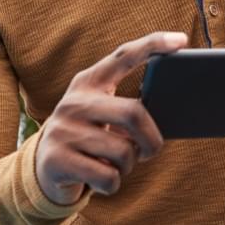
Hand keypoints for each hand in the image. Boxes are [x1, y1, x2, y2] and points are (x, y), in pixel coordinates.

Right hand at [34, 31, 187, 204]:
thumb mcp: (100, 115)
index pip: (124, 55)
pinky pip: (108, 177)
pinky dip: (112, 184)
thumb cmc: (88, 138)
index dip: (153, 45)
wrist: (43, 168)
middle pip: (134, 113)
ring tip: (114, 165)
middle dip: (152, 139)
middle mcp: (73, 102)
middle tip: (151, 151)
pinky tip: (99, 179)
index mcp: (88, 83)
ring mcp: (63, 130)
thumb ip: (126, 110)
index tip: (182, 40)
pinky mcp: (57, 160)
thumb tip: (165, 121)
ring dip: (129, 166)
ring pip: (123, 152)